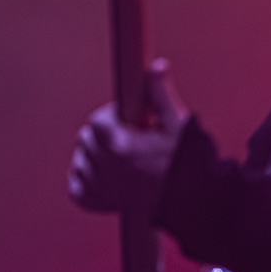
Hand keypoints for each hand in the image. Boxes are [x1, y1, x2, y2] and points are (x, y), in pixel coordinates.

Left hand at [68, 59, 189, 215]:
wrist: (193, 201)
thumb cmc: (188, 164)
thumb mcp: (178, 124)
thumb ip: (161, 95)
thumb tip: (156, 68)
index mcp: (121, 145)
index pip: (96, 122)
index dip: (110, 118)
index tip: (126, 120)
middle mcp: (106, 168)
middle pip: (86, 140)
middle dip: (102, 135)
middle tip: (126, 138)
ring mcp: (102, 188)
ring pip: (80, 163)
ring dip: (92, 157)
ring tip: (117, 157)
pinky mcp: (101, 203)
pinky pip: (77, 190)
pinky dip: (83, 182)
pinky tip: (99, 175)